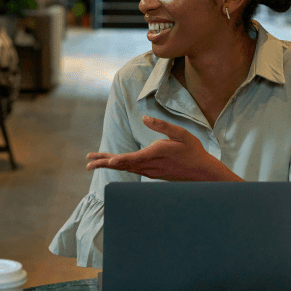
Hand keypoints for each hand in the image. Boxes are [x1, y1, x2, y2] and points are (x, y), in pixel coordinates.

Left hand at [86, 116, 242, 181]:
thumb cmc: (192, 150)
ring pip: (126, 168)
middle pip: (123, 165)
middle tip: (88, 163)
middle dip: (104, 163)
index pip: (131, 158)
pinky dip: (120, 166)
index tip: (104, 161)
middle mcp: (150, 165)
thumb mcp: (181, 133)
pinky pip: (132, 170)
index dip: (117, 160)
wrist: (202, 171)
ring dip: (109, 165)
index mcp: (155, 154)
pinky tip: (114, 164)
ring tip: (94, 163)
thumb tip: (144, 118)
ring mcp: (150, 171)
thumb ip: (162, 126)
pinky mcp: (152, 173)